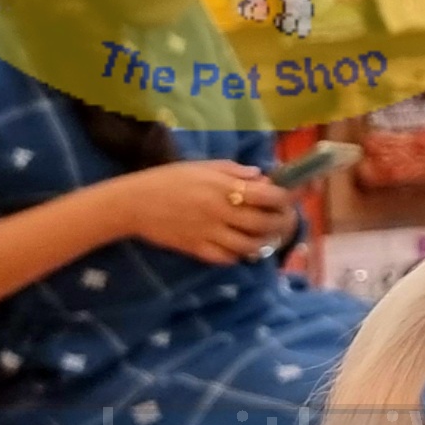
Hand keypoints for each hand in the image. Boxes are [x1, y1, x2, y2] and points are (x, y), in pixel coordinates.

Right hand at [102, 160, 293, 264]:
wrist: (134, 203)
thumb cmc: (169, 179)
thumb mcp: (203, 166)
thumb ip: (234, 171)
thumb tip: (260, 175)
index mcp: (224, 187)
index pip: (268, 195)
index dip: (285, 198)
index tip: (290, 198)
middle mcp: (221, 212)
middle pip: (264, 223)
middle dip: (281, 223)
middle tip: (284, 221)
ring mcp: (209, 233)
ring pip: (249, 245)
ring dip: (263, 242)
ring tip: (266, 237)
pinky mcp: (196, 249)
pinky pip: (226, 258)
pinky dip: (238, 255)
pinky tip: (240, 248)